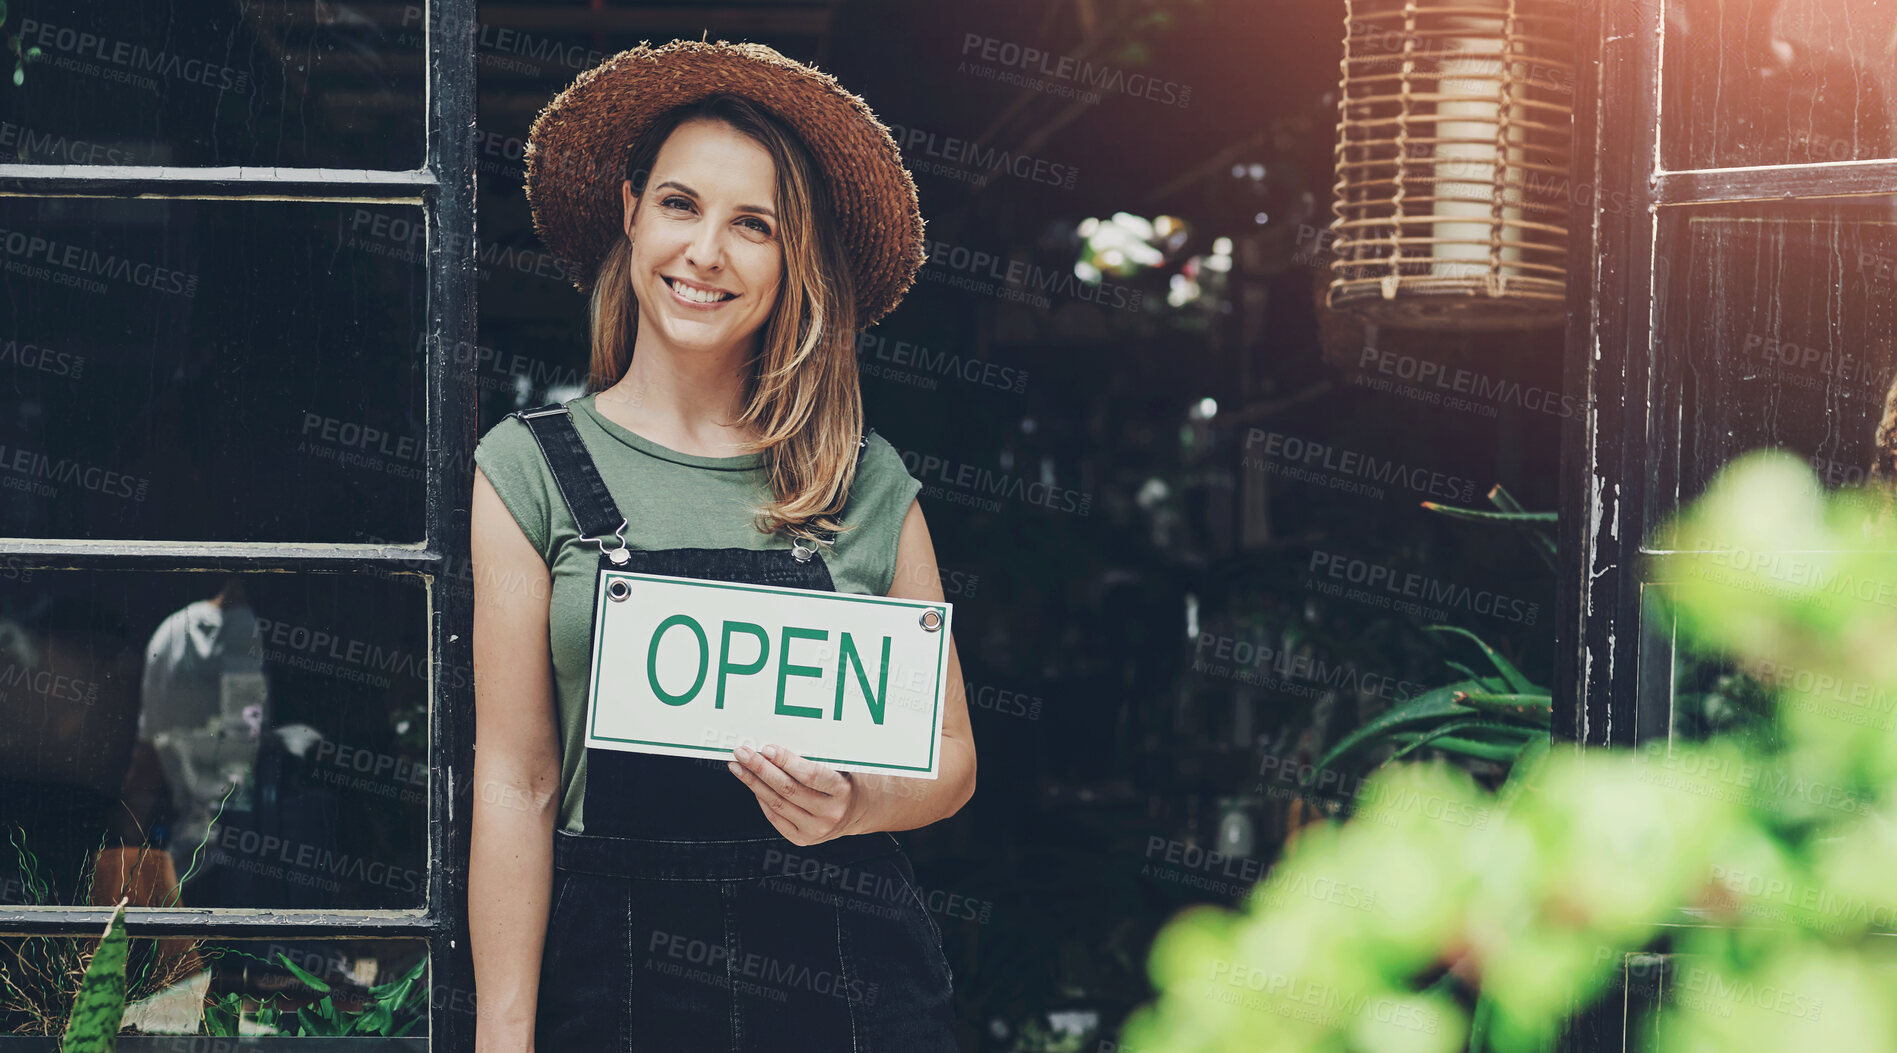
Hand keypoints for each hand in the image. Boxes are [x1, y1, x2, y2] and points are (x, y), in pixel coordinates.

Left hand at [727, 744, 862, 844]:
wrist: (855, 811)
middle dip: (761, 768)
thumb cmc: (843, 782)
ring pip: (777, 803)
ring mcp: (815, 829)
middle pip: (787, 789)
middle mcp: (829, 813)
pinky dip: (761, 799)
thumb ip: (813, 760)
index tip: (767, 749)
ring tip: (739, 767)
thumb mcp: (838, 767)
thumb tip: (775, 749)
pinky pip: (775, 817)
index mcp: (841, 791)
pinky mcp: (802, 838)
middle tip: (743, 754)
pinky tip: (753, 785)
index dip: (786, 761)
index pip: (810, 775)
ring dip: (754, 783)